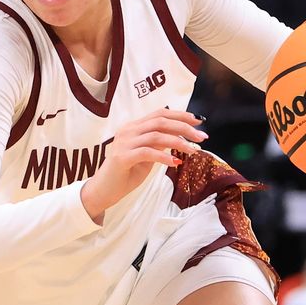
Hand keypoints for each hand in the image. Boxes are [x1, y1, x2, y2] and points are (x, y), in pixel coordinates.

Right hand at [79, 109, 205, 222]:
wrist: (103, 190)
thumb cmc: (126, 173)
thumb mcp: (146, 156)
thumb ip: (158, 144)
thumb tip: (178, 137)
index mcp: (133, 127)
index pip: (159, 114)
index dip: (180, 115)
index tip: (199, 121)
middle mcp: (127, 130)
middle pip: (161, 121)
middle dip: (185, 127)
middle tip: (202, 138)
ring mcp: (123, 143)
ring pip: (156, 135)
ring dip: (179, 142)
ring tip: (193, 151)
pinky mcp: (122, 157)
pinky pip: (147, 153)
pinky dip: (164, 156)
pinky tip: (175, 163)